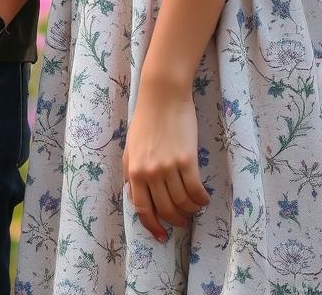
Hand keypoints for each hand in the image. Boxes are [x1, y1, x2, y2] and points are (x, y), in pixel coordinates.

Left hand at [122, 80, 209, 241]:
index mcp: (133, 170)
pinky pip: (196, 191)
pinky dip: (201, 200)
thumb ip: (130, 172)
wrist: (162, 96)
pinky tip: (203, 198)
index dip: (152, 226)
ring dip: (190, 210)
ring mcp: (169, 167)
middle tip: (182, 220)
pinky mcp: (187, 160)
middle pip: (166, 209)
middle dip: (176, 220)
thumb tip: (135, 197)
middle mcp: (150, 172)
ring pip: (183, 203)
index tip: (161, 236)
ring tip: (193, 207)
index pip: (142, 208)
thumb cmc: (146, 120)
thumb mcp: (130, 147)